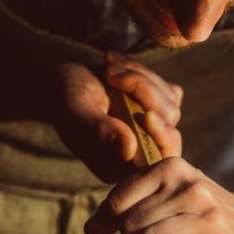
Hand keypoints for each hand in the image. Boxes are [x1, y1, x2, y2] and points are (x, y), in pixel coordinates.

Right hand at [52, 52, 182, 182]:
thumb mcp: (76, 112)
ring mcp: (151, 131)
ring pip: (170, 107)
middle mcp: (139, 153)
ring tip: (108, 70)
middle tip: (116, 78)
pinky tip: (118, 67)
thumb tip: (128, 150)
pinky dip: (144, 73)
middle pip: (170, 134)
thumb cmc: (63, 98)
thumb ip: (99, 130)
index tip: (148, 116)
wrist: (63, 80)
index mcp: (118, 166)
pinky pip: (169, 91)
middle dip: (149, 99)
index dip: (161, 140)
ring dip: (140, 79)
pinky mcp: (158, 108)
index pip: (158, 165)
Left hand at [84, 157, 233, 233]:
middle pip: (132, 223)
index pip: (120, 198)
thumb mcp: (170, 196)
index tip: (123, 228)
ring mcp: (206, 217)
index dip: (112, 219)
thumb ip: (128, 206)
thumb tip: (90, 228)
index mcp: (174, 168)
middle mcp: (191, 188)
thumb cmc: (204, 215)